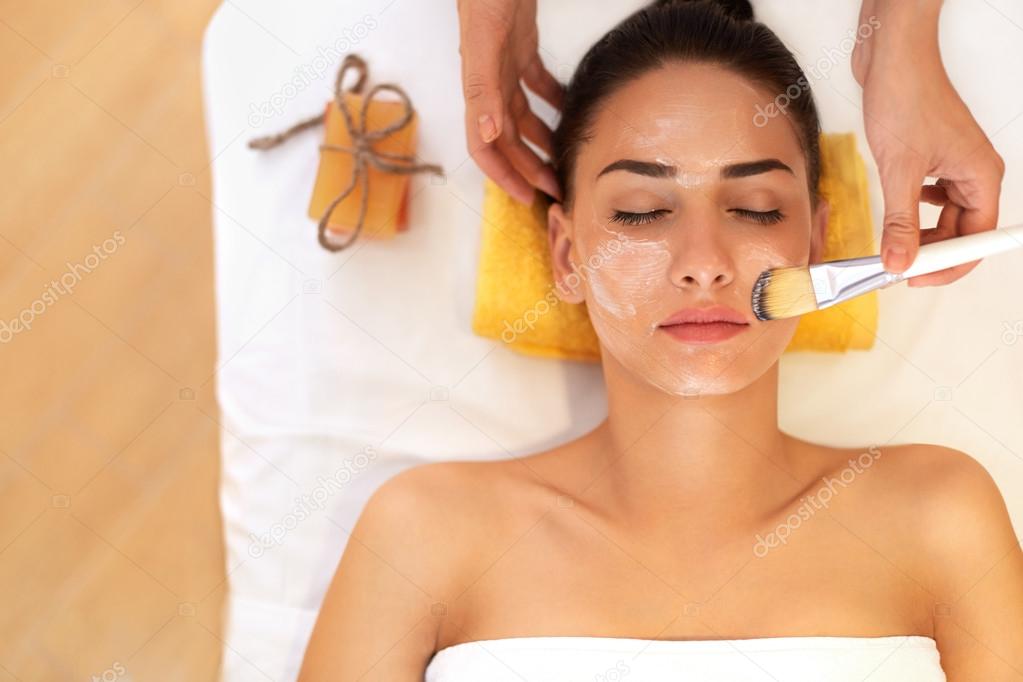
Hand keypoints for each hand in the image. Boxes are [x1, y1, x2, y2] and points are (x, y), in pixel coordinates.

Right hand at [457, 0, 563, 203]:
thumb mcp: (484, 42)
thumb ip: (482, 89)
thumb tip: (489, 136)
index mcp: (479, 90)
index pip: (485, 147)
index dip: (504, 176)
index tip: (528, 197)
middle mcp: (489, 85)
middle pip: (508, 140)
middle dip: (529, 168)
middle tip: (557, 189)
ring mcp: (504, 67)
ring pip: (521, 116)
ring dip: (541, 141)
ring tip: (564, 159)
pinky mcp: (520, 48)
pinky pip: (536, 84)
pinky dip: (551, 101)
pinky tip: (569, 111)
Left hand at [853, 0, 1003, 286]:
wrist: (891, 57)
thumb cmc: (906, 97)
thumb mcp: (900, 169)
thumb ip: (900, 222)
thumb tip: (899, 263)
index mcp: (980, 176)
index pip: (975, 239)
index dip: (947, 265)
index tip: (915, 279)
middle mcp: (973, 172)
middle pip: (959, 231)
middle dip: (929, 252)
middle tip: (893, 266)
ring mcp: (953, 164)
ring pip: (943, 216)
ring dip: (919, 232)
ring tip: (891, 242)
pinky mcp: (932, 156)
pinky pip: (929, 197)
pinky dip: (913, 210)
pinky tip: (898, 208)